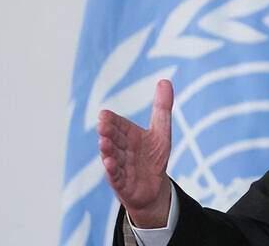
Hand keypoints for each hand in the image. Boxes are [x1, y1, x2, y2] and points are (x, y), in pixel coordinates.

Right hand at [97, 79, 173, 227]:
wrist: (153, 187)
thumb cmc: (153, 157)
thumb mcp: (161, 131)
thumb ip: (162, 107)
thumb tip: (165, 80)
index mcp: (129, 135)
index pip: (119, 125)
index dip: (112, 120)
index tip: (104, 115)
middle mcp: (122, 149)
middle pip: (114, 139)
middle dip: (108, 132)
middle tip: (103, 126)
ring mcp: (120, 166)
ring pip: (113, 156)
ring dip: (108, 150)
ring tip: (104, 143)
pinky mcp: (122, 183)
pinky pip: (115, 176)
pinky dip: (112, 170)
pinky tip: (109, 163)